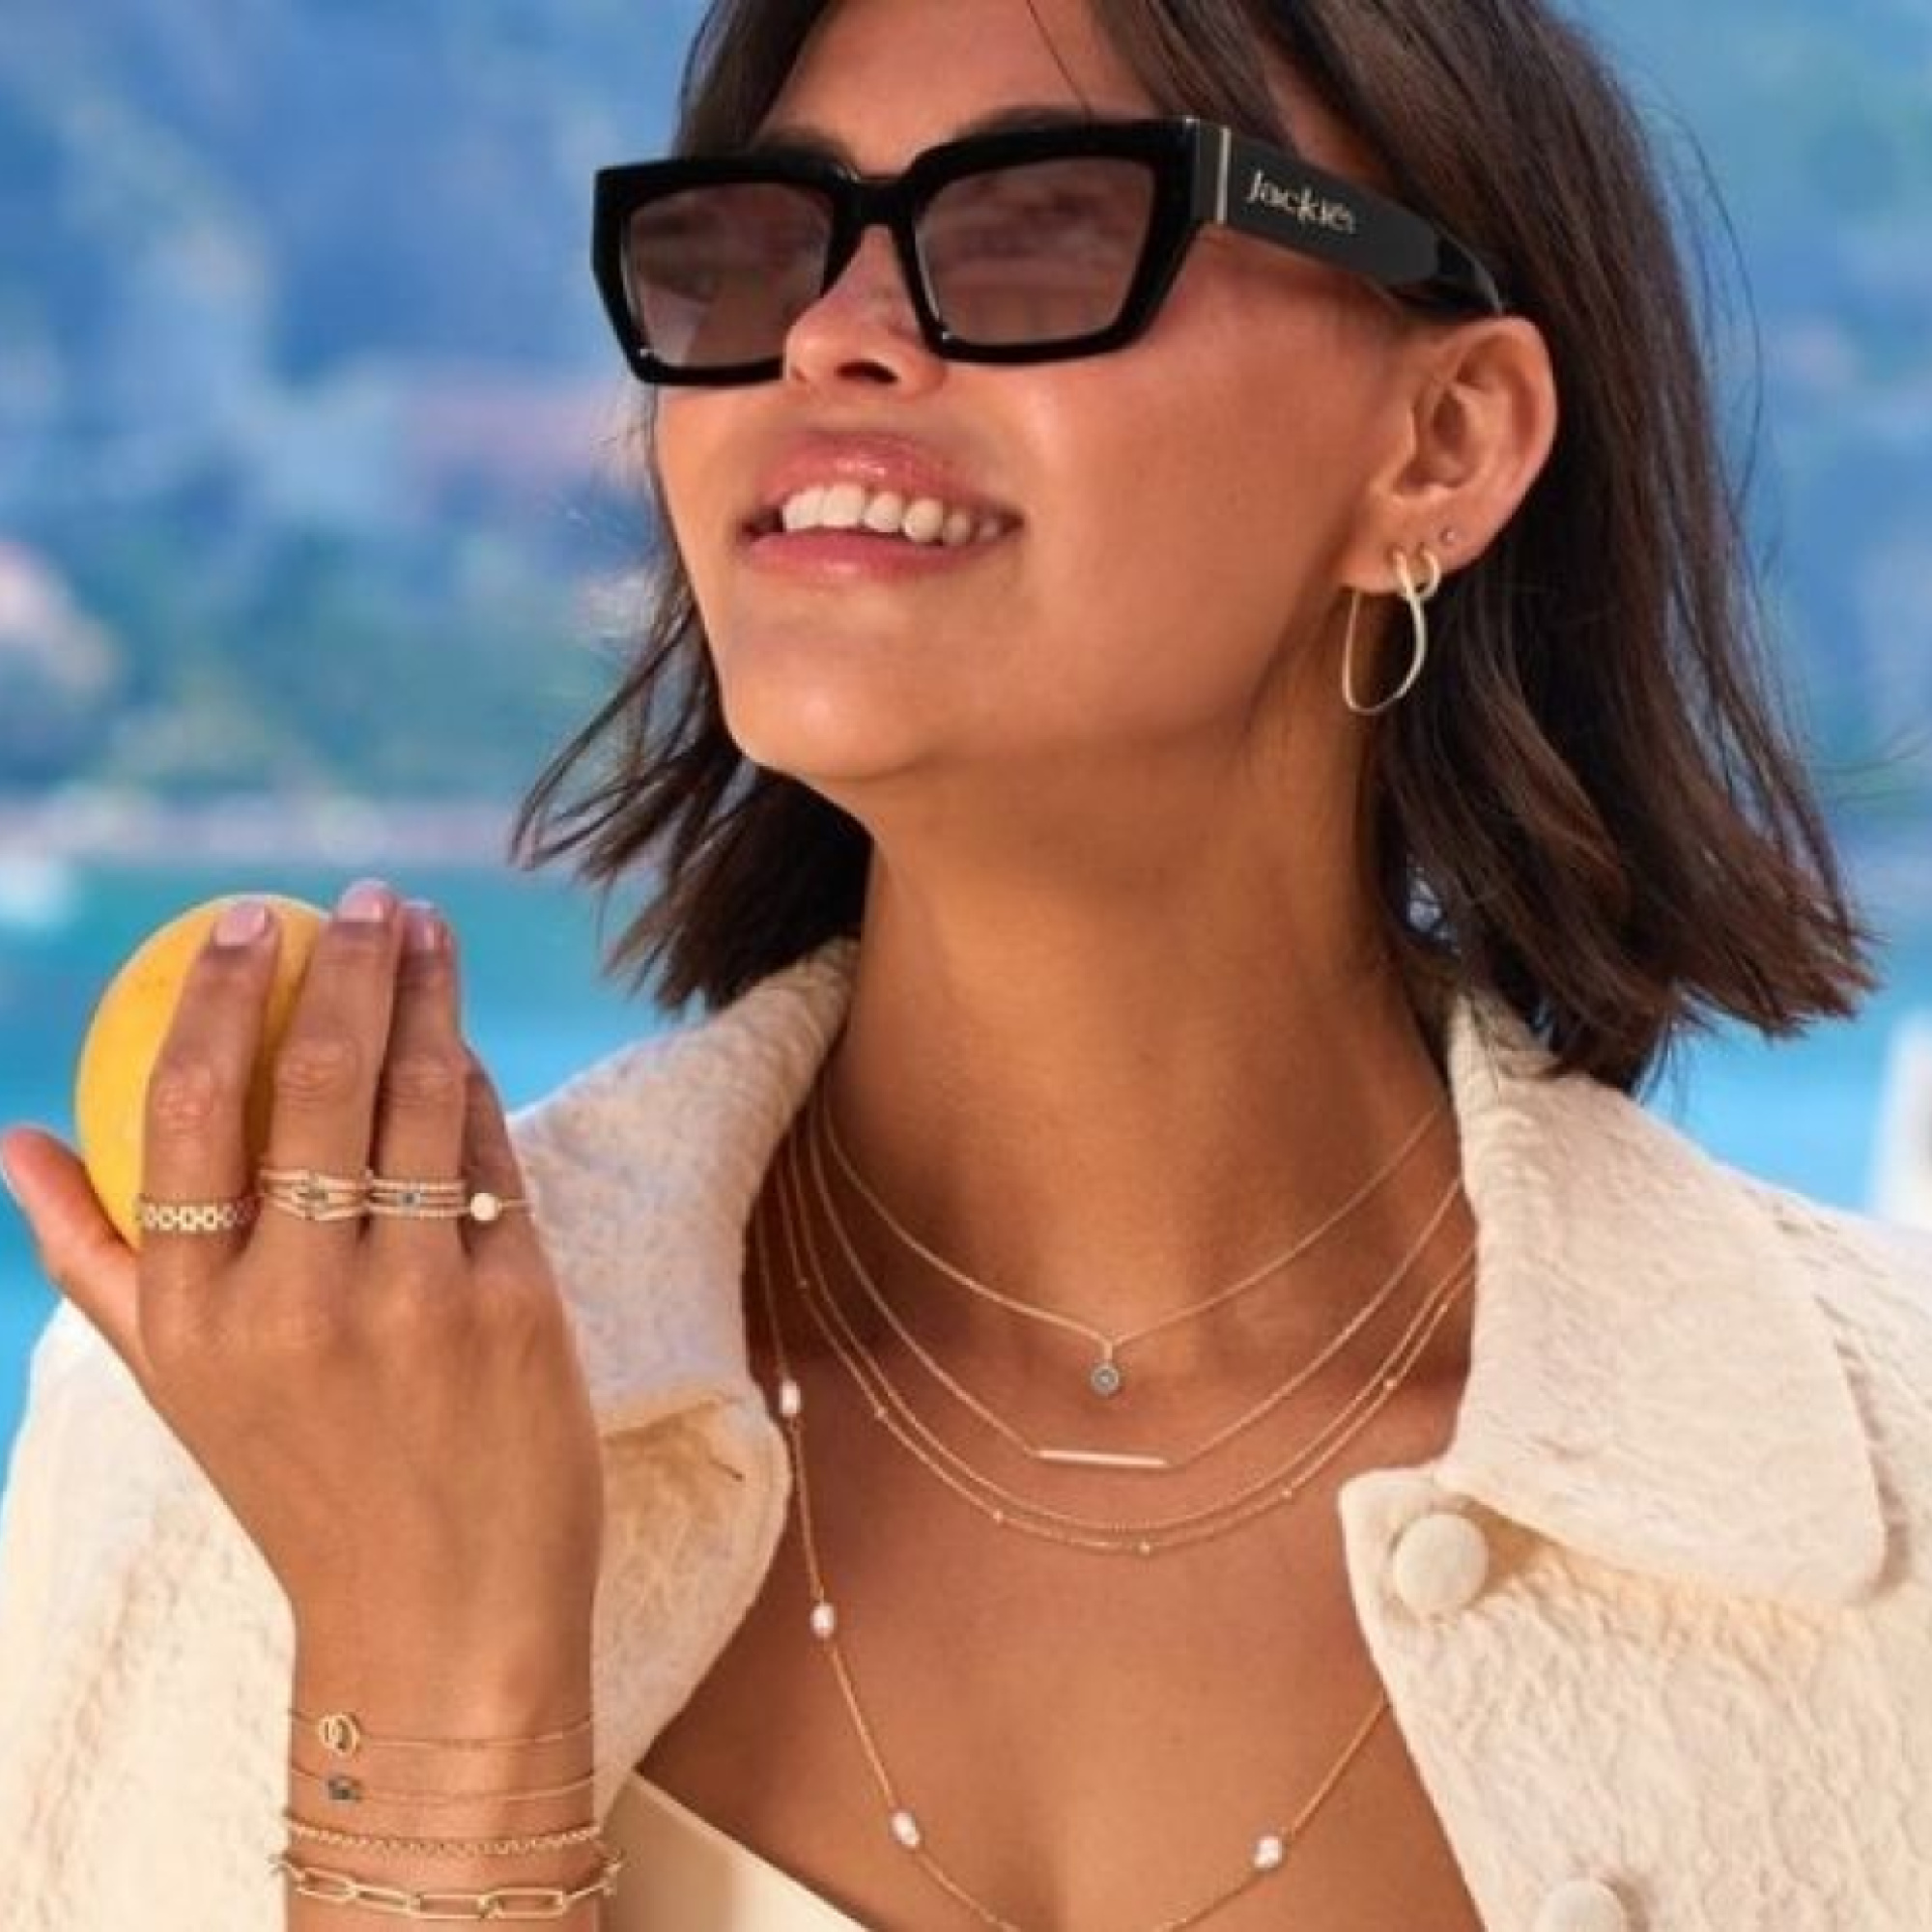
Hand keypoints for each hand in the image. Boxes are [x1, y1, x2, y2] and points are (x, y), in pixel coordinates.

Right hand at [0, 880, 604, 1677]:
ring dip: (429, 994)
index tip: (247, 916)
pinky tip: (465, 1041)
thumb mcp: (174, 1384)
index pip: (182, 1109)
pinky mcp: (512, 1305)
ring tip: (430, 930)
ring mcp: (412, 1302)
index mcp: (188, 1314)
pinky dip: (477, 1088)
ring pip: (419, 1097)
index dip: (218, 992)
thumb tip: (10, 1139)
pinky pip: (491, 1158)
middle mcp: (293, 1301)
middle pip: (317, 1076)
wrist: (439, 1613)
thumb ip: (92, 1258)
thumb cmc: (298, 1481)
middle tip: (372, 894)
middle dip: (349, 959)